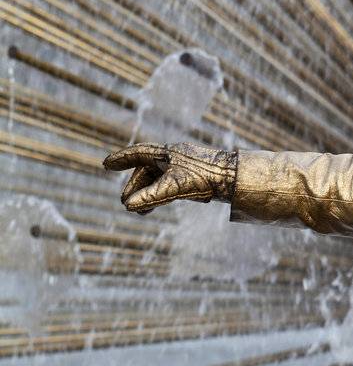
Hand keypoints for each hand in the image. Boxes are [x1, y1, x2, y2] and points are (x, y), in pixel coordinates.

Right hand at [102, 142, 236, 213]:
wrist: (232, 177)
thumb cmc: (203, 177)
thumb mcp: (172, 188)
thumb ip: (150, 197)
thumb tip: (128, 206)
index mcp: (166, 153)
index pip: (138, 154)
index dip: (121, 159)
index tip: (106, 164)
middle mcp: (173, 156)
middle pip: (147, 171)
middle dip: (135, 187)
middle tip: (125, 203)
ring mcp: (183, 165)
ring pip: (159, 179)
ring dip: (148, 194)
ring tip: (141, 212)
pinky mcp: (193, 175)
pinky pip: (170, 183)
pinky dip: (162, 194)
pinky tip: (160, 203)